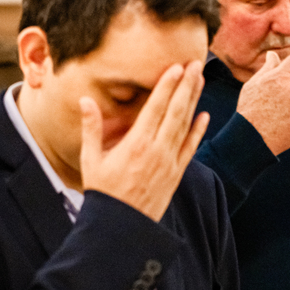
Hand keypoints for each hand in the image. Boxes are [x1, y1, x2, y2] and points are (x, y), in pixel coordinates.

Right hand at [80, 60, 209, 222]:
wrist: (121, 226)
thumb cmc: (103, 193)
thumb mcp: (91, 160)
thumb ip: (91, 128)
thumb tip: (85, 100)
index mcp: (136, 144)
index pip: (155, 108)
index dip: (167, 86)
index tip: (177, 67)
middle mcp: (157, 151)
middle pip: (176, 112)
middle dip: (186, 86)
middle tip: (196, 63)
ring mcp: (169, 164)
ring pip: (186, 126)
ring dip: (194, 102)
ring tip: (201, 80)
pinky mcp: (175, 176)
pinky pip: (190, 149)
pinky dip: (198, 132)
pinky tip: (204, 116)